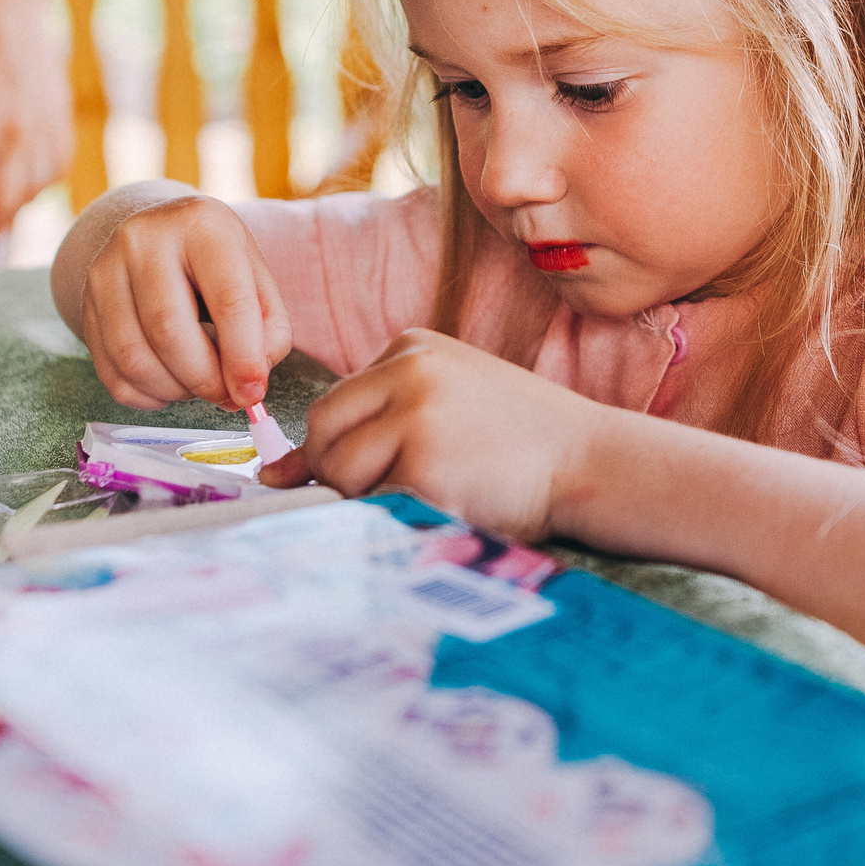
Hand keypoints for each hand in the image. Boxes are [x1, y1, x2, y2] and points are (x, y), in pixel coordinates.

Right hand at [76, 195, 291, 410]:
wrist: (154, 235)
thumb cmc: (213, 261)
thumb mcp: (255, 275)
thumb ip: (269, 328)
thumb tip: (250, 384)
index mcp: (200, 224)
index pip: (227, 297)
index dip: (243, 355)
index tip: (253, 392)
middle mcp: (143, 239)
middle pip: (169, 331)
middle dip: (204, 379)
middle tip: (226, 396)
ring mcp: (105, 272)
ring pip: (133, 358)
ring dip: (174, 390)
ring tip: (198, 385)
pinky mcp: (86, 307)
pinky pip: (111, 374)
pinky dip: (146, 396)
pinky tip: (169, 386)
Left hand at [259, 329, 604, 540]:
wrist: (593, 461)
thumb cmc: (518, 443)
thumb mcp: (443, 407)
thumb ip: (368, 426)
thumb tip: (271, 475)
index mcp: (411, 347)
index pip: (333, 406)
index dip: (342, 453)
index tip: (382, 471)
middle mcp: (409, 371)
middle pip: (325, 435)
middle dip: (347, 476)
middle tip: (408, 489)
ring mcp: (416, 415)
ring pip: (340, 473)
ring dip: (373, 499)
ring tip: (436, 491)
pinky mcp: (425, 465)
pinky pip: (375, 506)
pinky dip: (400, 518)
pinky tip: (450, 504)